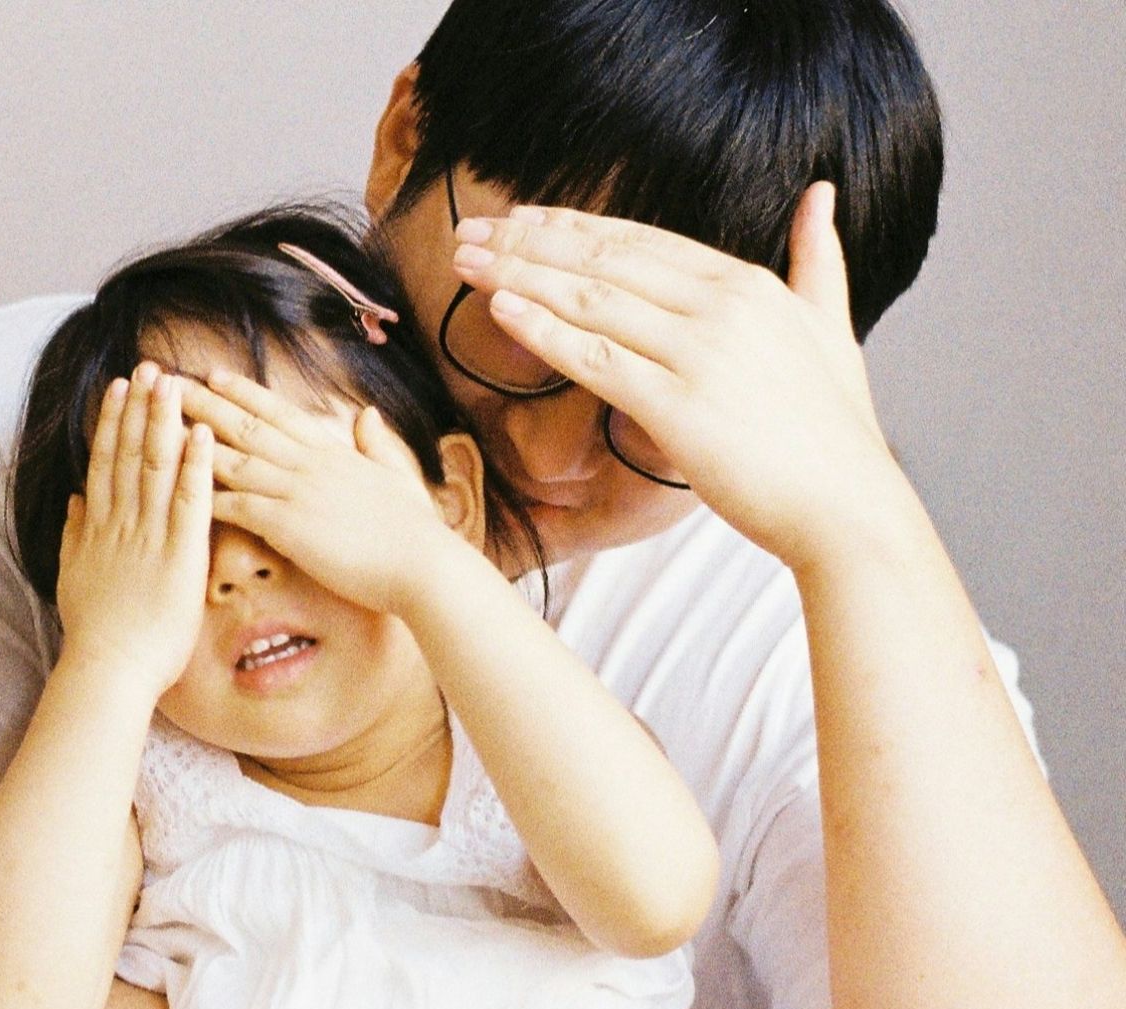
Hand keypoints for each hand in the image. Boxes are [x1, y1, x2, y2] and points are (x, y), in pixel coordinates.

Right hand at [56, 364, 213, 696]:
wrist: (108, 669)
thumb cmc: (96, 633)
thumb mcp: (73, 576)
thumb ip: (75, 535)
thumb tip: (76, 501)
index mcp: (99, 527)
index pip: (106, 462)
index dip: (112, 421)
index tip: (118, 387)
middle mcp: (121, 523)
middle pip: (129, 453)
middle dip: (139, 407)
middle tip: (149, 366)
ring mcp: (149, 536)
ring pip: (155, 467)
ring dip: (164, 421)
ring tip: (173, 382)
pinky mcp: (180, 556)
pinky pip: (188, 502)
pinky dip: (194, 466)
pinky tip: (201, 434)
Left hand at [179, 370, 459, 614]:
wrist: (424, 566)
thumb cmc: (415, 532)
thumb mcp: (398, 476)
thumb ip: (377, 445)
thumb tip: (369, 415)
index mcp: (333, 452)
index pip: (279, 413)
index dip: (244, 392)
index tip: (214, 374)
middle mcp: (309, 463)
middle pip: (246, 425)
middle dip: (204, 402)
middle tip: (167, 383)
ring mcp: (297, 492)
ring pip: (234, 458)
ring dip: (193, 440)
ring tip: (158, 424)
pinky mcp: (289, 525)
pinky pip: (238, 505)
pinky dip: (207, 494)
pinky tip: (176, 487)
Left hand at [453, 182, 915, 568]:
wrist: (848, 507)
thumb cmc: (832, 431)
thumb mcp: (831, 327)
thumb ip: (818, 259)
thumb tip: (821, 194)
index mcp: (749, 284)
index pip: (641, 240)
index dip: (573, 226)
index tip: (521, 218)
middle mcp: (723, 306)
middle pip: (604, 260)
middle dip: (529, 242)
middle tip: (471, 231)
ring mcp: (700, 353)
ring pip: (589, 300)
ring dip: (519, 275)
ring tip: (466, 262)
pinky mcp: (677, 406)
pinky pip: (594, 358)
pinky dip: (542, 329)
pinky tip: (499, 309)